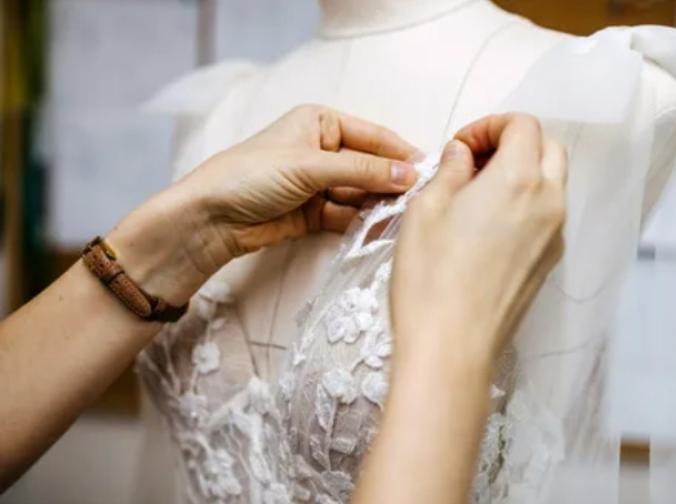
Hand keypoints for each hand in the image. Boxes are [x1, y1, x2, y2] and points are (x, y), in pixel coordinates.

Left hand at [108, 105, 417, 305]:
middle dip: (390, 185)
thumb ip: (362, 170)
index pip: (373, 136)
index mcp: (320, 122)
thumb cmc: (251, 175)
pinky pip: (348, 216)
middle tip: (417, 202)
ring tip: (399, 220)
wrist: (210, 219)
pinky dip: (361, 224)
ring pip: (361, 194)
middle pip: (370, 167)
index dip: (400, 154)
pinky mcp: (314, 213)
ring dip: (377, 207)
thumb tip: (409, 174)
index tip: (429, 171)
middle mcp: (322, 150)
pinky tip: (377, 231)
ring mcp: (319, 183)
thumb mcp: (310, 166)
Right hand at [390, 113, 566, 380]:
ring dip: (522, 174)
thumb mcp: (426, 208)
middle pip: (548, 148)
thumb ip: (451, 170)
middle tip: (473, 163)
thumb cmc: (431, 276)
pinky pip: (548, 217)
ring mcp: (555, 236)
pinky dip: (526, 205)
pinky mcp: (549, 264)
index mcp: (520, 179)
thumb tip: (463, 154)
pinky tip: (488, 228)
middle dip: (513, 143)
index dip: (489, 126)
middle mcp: (550, 202)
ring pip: (552, 184)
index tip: (460, 147)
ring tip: (477, 196)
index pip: (524, 125)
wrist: (452, 347)